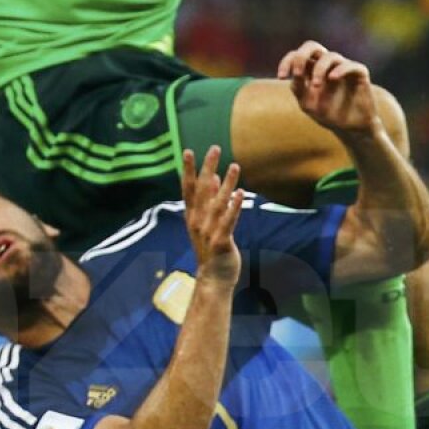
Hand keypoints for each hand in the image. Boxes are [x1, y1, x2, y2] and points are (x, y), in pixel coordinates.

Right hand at [181, 147, 243, 287]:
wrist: (213, 279)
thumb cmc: (211, 250)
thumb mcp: (206, 224)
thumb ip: (209, 201)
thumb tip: (212, 179)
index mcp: (193, 216)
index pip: (188, 189)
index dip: (187, 170)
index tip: (188, 151)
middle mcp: (198, 222)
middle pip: (202, 191)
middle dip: (208, 168)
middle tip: (215, 149)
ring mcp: (209, 232)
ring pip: (218, 203)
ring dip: (226, 184)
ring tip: (235, 166)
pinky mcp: (221, 242)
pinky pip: (228, 221)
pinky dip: (233, 207)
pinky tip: (240, 193)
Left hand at [279, 43, 379, 136]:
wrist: (351, 128)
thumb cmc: (328, 113)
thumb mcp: (308, 104)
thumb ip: (299, 89)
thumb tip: (295, 75)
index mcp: (312, 69)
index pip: (297, 55)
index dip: (287, 61)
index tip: (281, 76)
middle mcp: (327, 65)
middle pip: (312, 46)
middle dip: (302, 56)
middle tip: (297, 73)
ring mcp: (343, 67)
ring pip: (330, 56)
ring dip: (319, 68)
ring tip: (316, 85)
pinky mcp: (359, 74)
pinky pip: (351, 65)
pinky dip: (341, 69)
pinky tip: (332, 78)